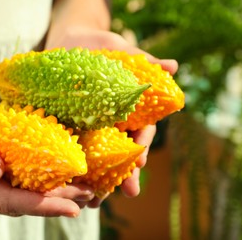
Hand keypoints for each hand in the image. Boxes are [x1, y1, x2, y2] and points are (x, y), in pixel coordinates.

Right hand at [0, 88, 93, 216]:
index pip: (5, 198)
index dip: (41, 204)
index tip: (72, 205)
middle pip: (11, 204)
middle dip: (50, 204)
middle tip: (86, 199)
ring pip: (6, 201)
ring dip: (41, 199)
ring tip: (74, 194)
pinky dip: (24, 192)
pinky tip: (42, 186)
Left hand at [46, 26, 178, 205]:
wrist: (69, 42)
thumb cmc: (101, 48)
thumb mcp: (121, 52)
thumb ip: (144, 62)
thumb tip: (172, 66)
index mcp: (129, 110)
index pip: (141, 132)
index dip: (142, 144)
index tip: (140, 157)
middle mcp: (112, 124)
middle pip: (121, 153)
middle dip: (126, 173)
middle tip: (128, 192)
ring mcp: (90, 128)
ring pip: (98, 160)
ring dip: (100, 181)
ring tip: (96, 201)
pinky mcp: (68, 127)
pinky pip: (72, 150)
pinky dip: (73, 168)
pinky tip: (70, 185)